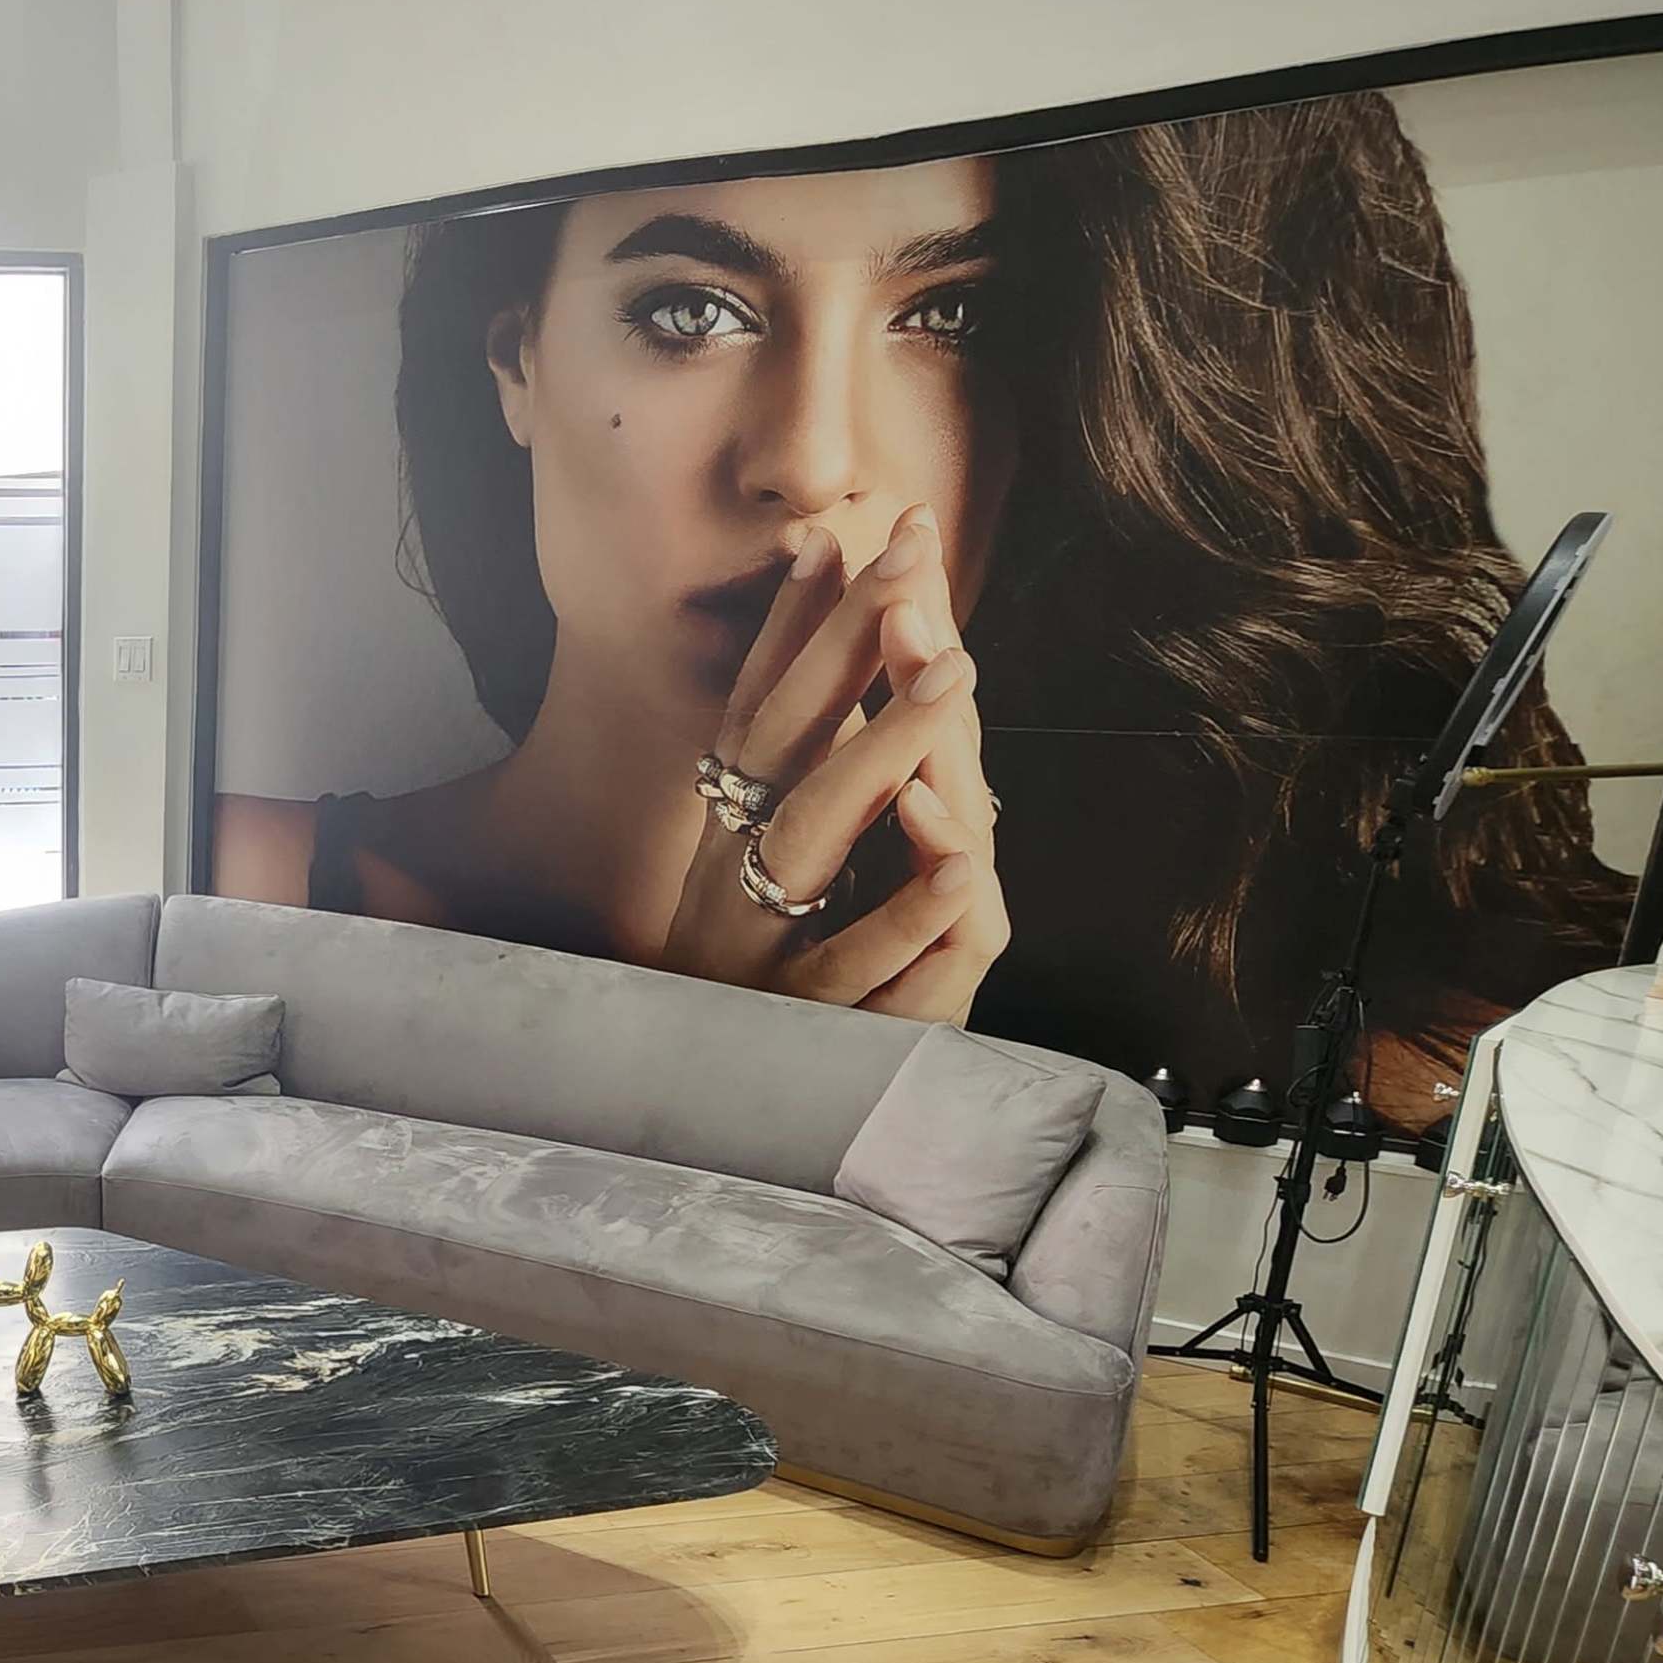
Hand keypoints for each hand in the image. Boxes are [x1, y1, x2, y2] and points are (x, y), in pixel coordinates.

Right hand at [661, 508, 1008, 1021]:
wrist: (702, 1126)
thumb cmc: (760, 984)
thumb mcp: (770, 876)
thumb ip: (801, 772)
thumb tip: (821, 641)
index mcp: (726, 840)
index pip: (760, 712)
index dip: (798, 625)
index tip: (848, 536)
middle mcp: (726, 877)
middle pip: (782, 745)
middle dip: (844, 646)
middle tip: (910, 561)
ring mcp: (754, 949)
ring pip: (810, 840)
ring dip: (879, 752)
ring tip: (952, 675)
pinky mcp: (796, 1029)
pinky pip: (853, 968)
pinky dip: (905, 914)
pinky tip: (961, 863)